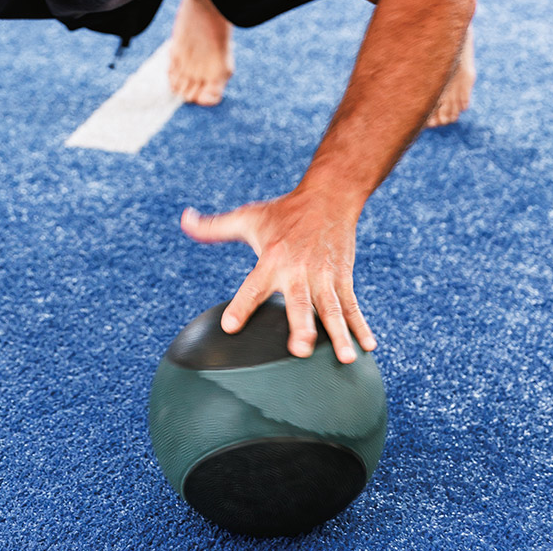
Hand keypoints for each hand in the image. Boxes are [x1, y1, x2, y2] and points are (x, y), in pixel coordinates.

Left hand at [181, 191, 376, 362]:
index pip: (252, 287)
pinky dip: (361, 326)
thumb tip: (184, 220)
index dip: (241, 306)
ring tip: (345, 357)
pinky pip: (353, 306)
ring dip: (338, 333)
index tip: (230, 327)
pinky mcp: (343, 278)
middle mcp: (299, 271)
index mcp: (271, 259)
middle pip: (299, 303)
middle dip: (301, 326)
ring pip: (332, 309)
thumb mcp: (247, 217)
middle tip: (300, 349)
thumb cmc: (283, 212)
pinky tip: (368, 347)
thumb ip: (214, 227)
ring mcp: (324, 276)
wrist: (329, 195)